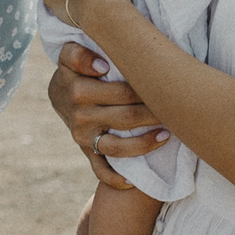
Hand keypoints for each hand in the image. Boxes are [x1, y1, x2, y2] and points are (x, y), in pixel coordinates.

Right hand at [45, 41, 165, 189]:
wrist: (59, 93)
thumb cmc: (77, 69)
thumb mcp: (70, 53)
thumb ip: (79, 52)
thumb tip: (103, 65)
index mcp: (78, 88)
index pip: (117, 91)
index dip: (137, 89)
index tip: (153, 84)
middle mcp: (80, 115)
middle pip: (126, 116)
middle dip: (153, 111)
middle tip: (176, 106)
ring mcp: (82, 137)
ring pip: (117, 147)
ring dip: (145, 143)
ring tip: (168, 134)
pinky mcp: (86, 152)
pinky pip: (101, 170)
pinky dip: (115, 179)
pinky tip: (133, 181)